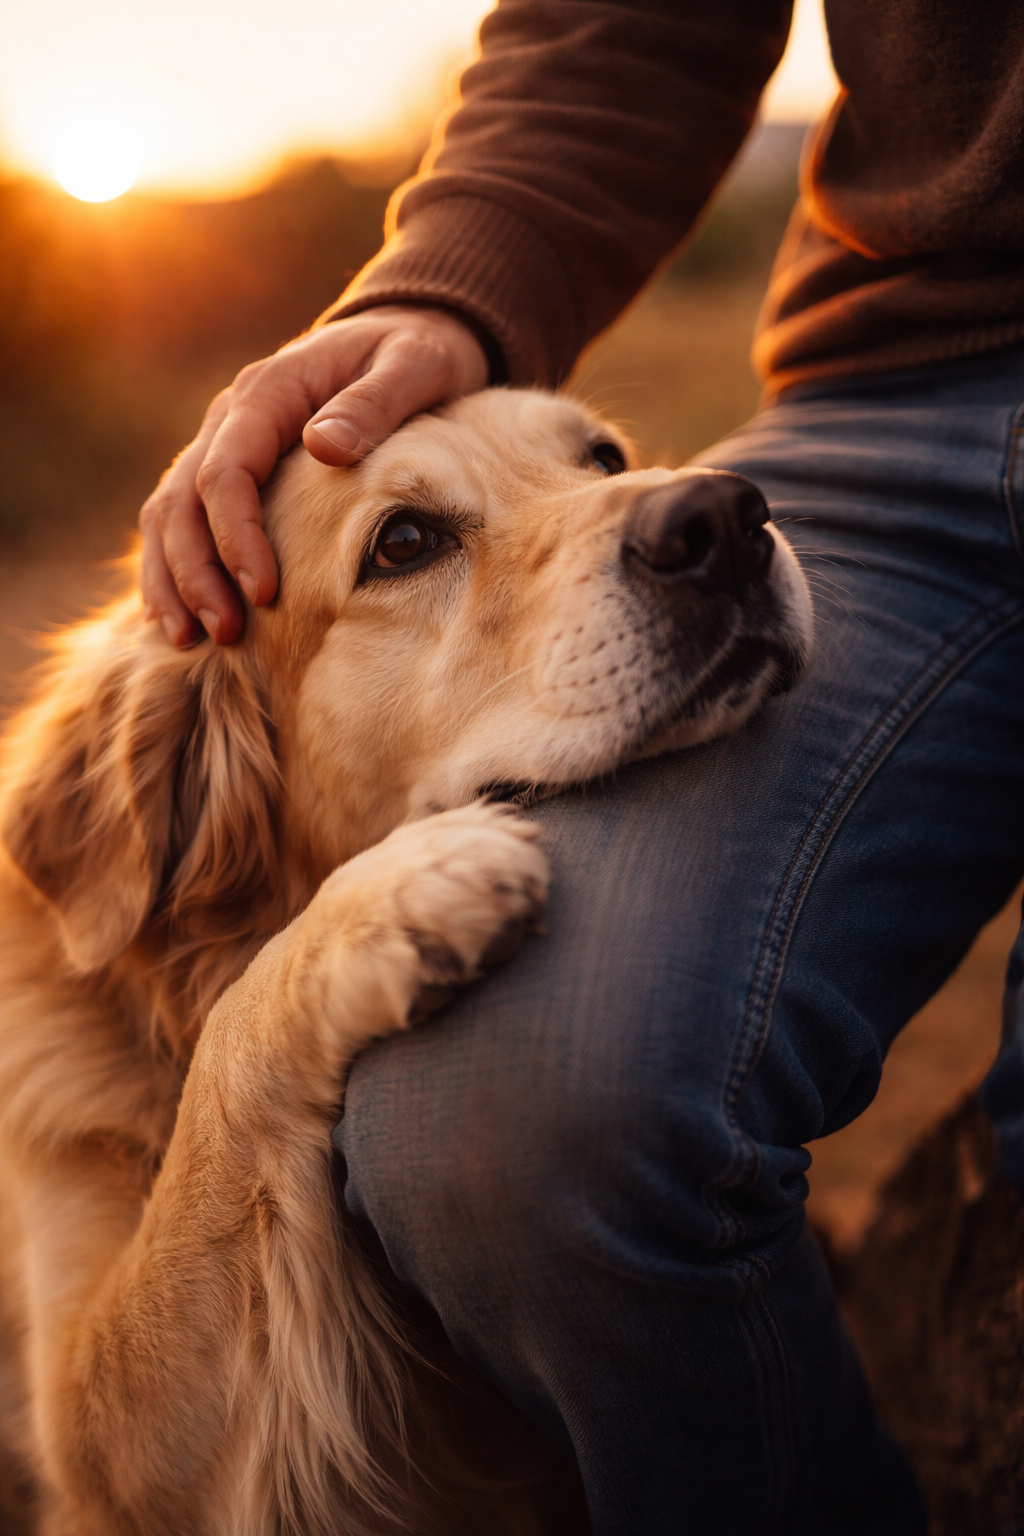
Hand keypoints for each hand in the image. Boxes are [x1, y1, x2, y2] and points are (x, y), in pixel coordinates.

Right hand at [139, 305, 489, 645]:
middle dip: (197, 572)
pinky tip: (181, 620)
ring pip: (168, 514)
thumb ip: (374, 403)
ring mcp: (224, 444)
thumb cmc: (417, 356)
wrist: (407, 335)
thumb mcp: (415, 367)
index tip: (265, 593)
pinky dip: (174, 568)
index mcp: (269, 391)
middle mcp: (232, 418)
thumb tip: (324, 446)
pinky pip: (182, 520)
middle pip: (182, 501)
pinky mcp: (231, 472)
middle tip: (225, 634)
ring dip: (174, 578)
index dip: (237, 536)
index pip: (227, 471)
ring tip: (187, 640)